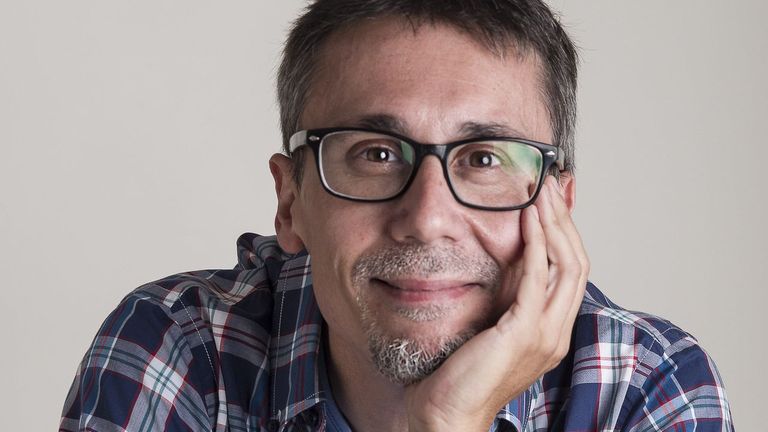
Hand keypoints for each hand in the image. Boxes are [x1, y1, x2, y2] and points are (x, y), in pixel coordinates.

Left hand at [405, 176, 589, 430]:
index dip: (566, 233)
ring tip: (541, 193)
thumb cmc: (463, 370)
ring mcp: (544, 334)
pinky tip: (528, 220)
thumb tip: (514, 252)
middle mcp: (557, 331)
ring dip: (555, 225)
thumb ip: (510, 292)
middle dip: (565, 220)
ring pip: (567, 266)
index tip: (551, 200)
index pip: (573, 271)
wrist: (446, 411)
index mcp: (552, 330)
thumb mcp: (494, 321)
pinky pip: (537, 279)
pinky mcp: (523, 333)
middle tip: (549, 186)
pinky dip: (535, 245)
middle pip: (578, 263)